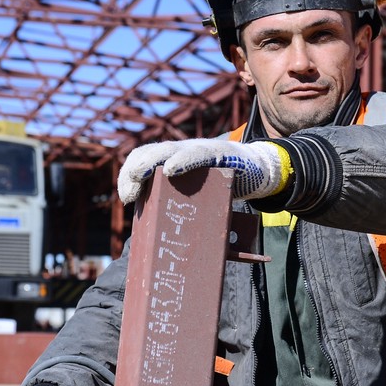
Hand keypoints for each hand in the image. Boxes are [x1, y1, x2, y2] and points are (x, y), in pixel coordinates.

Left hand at [117, 139, 290, 203]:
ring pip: (167, 150)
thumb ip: (178, 204)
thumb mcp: (195, 195)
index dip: (128, 174)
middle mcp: (182, 150)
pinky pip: (198, 154)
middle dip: (134, 171)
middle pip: (149, 152)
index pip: (141, 157)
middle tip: (129, 195)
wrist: (258, 170)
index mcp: (172, 159)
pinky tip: (171, 170)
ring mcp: (199, 149)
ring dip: (150, 162)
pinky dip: (184, 161)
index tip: (127, 198)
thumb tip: (156, 236)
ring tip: (139, 178)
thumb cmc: (223, 187)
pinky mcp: (220, 153)